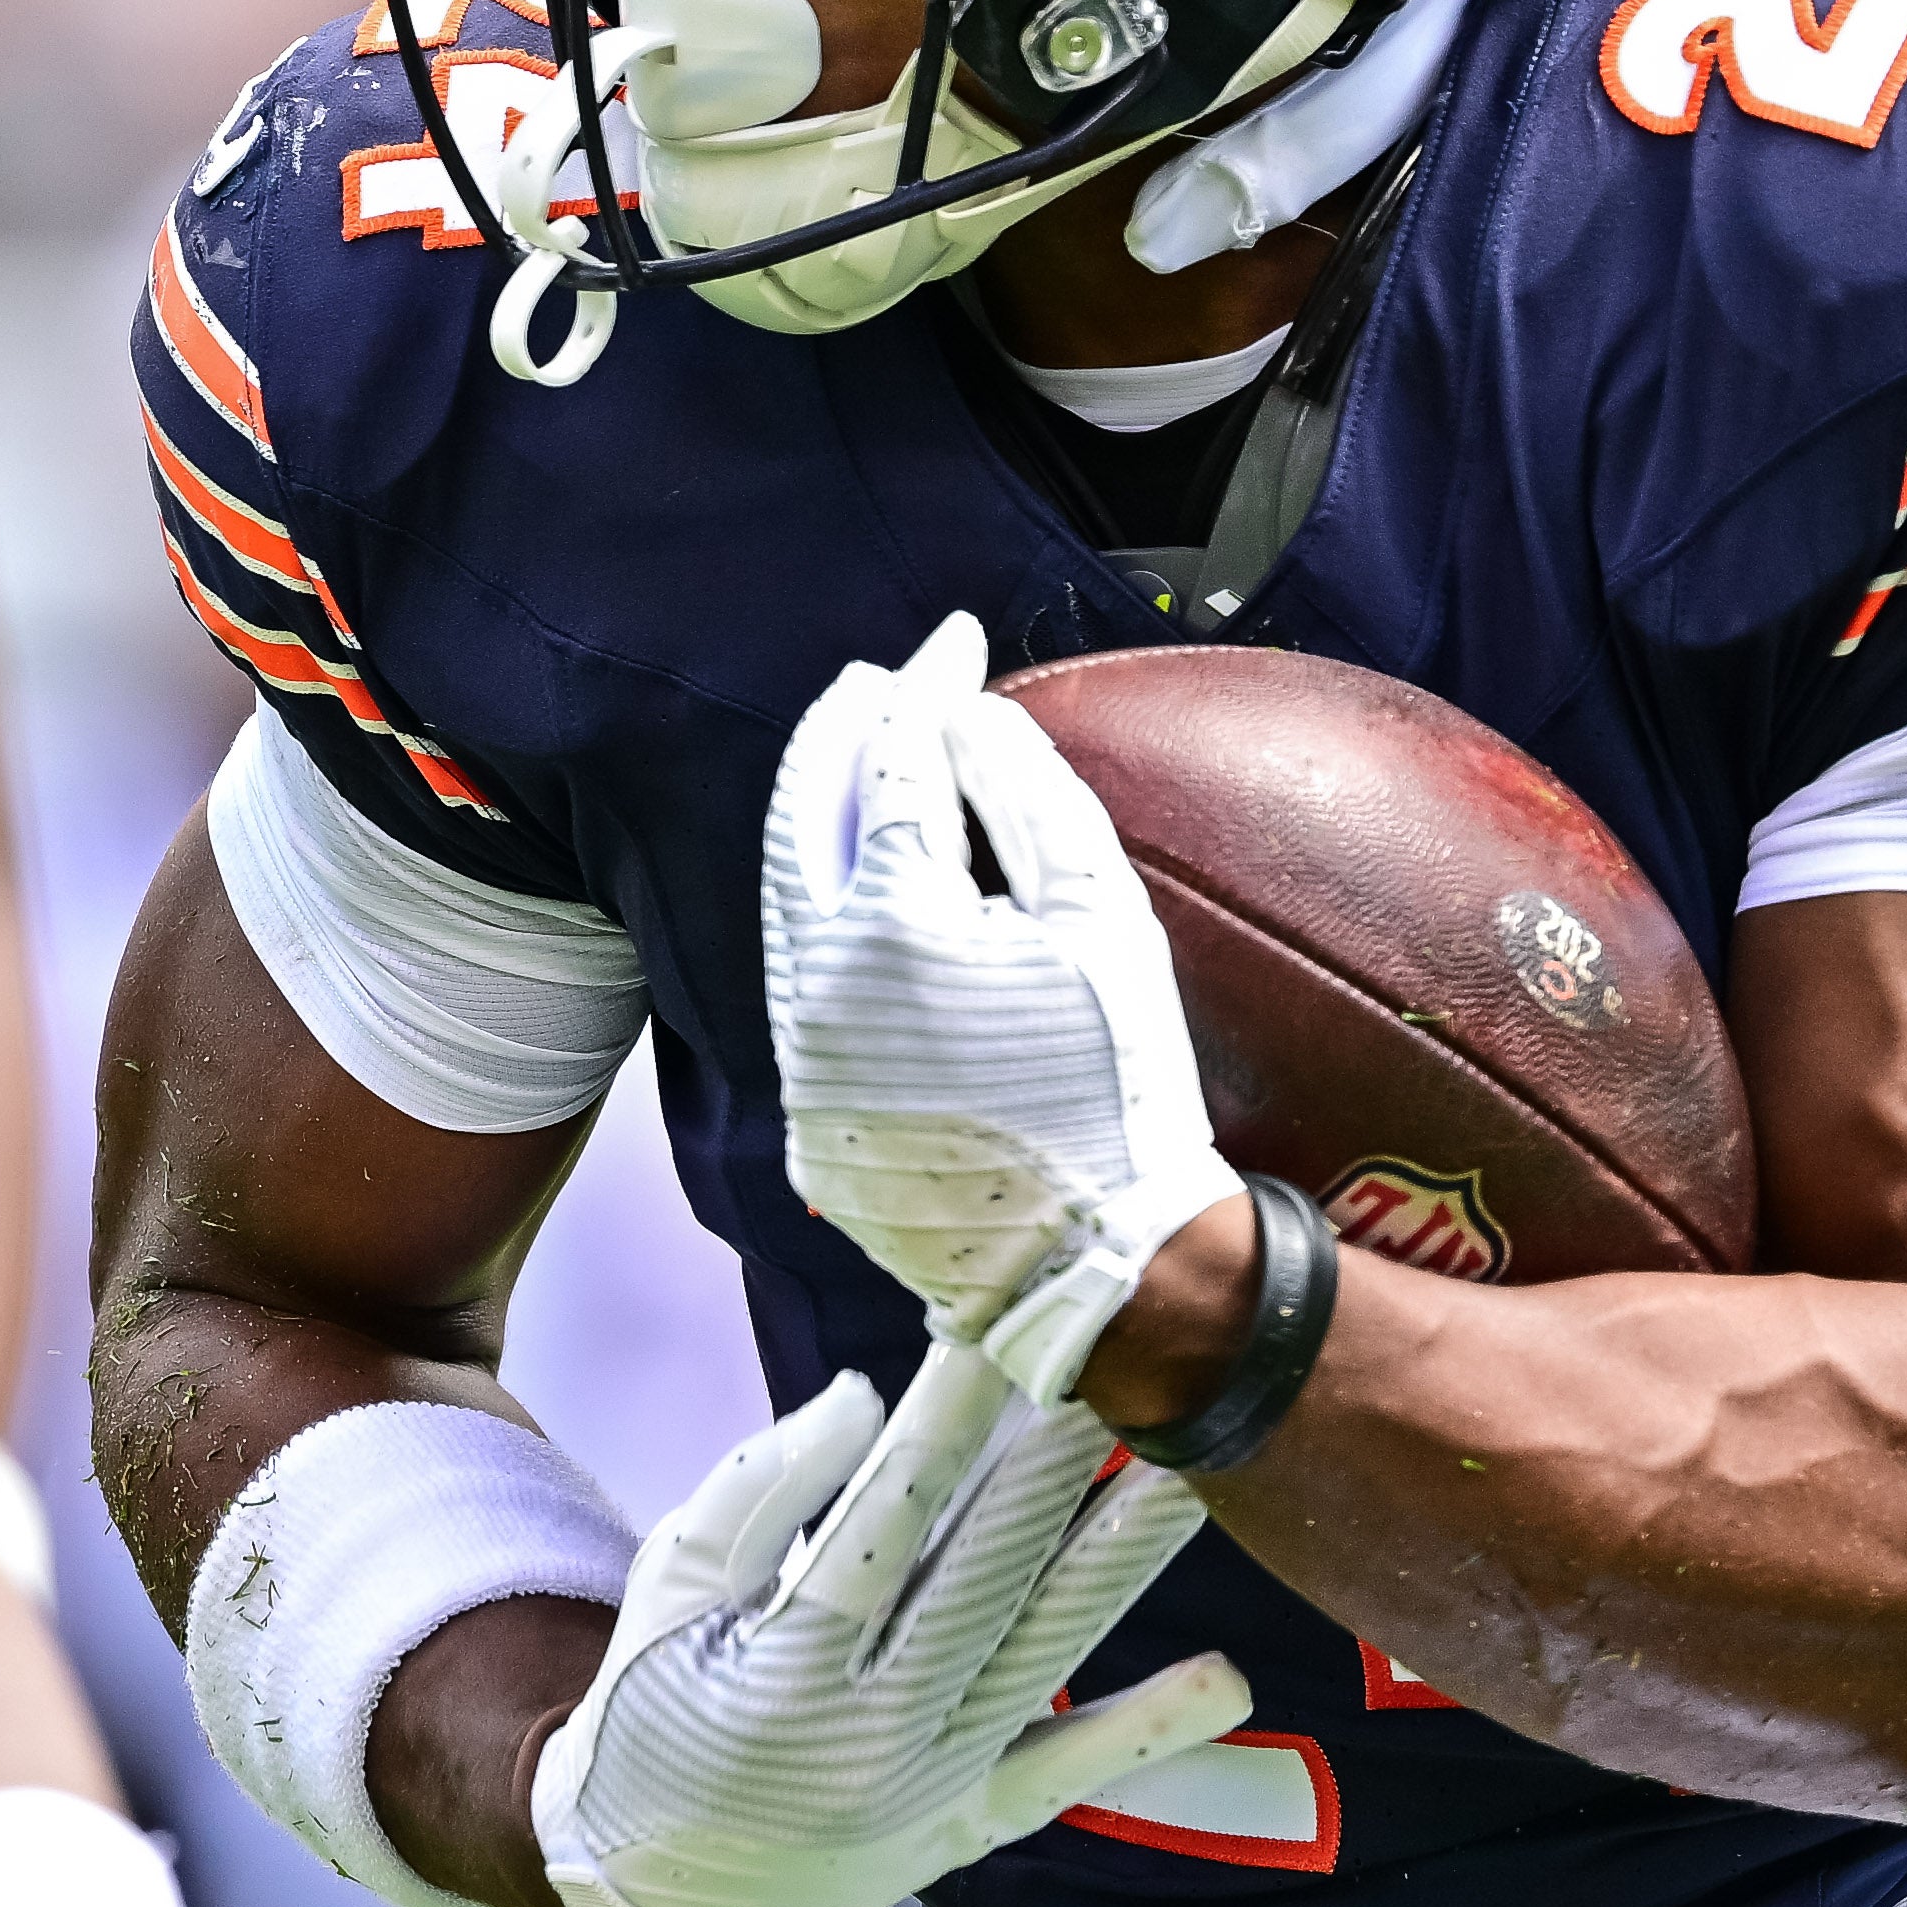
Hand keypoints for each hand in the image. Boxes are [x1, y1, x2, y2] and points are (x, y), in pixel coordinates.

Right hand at [531, 1338, 1247, 1906]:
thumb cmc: (647, 1709)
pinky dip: (1146, 1731)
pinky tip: (1226, 1678)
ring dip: (1122, 1560)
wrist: (642, 1889)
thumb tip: (868, 1397)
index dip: (947, 1423)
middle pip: (984, 1579)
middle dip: (1051, 1468)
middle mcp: (871, 1734)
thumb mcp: (669, 1591)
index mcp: (785, 1668)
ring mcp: (931, 1786)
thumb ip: (762, 1490)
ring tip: (1191, 1473)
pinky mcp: (968, 1826)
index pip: (885, 1521)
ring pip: (1045, 1654)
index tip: (998, 1334)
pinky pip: (1067, 1775)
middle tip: (1115, 1372)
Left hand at [763, 616, 1247, 1387]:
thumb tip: (965, 720)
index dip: (921, 692)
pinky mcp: (805, 1106)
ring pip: (786, 897)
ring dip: (819, 819)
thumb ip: (1029, 800)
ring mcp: (800, 1049)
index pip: (893, 767)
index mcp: (894, 925)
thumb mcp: (1101, 921)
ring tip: (861, 761)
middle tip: (878, 682)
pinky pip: (798, 975)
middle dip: (839, 735)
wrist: (1094, 1259)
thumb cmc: (1120, 1086)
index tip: (949, 646)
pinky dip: (824, 908)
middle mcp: (818, 981)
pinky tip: (861, 881)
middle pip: (802, 818)